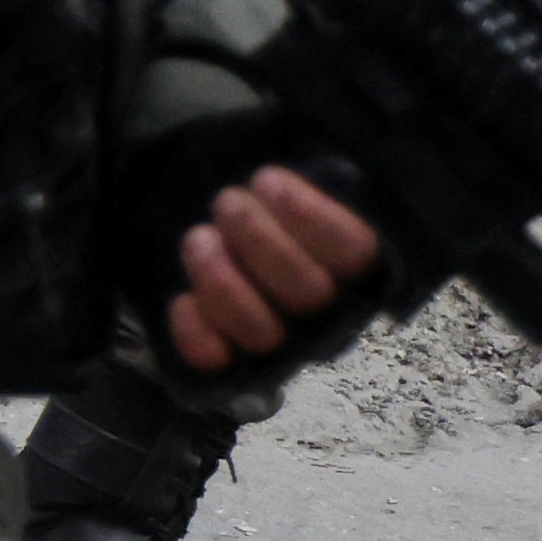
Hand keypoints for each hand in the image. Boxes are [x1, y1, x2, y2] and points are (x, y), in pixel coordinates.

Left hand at [158, 161, 382, 377]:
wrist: (231, 237)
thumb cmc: (271, 208)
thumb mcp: (300, 184)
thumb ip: (318, 181)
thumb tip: (293, 178)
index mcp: (359, 267)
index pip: (354, 250)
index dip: (309, 215)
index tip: (267, 180)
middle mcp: (327, 314)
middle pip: (307, 291)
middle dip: (256, 239)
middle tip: (227, 202)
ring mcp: (281, 342)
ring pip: (262, 332)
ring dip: (221, 280)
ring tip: (200, 237)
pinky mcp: (231, 359)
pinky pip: (216, 362)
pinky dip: (193, 332)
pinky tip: (182, 299)